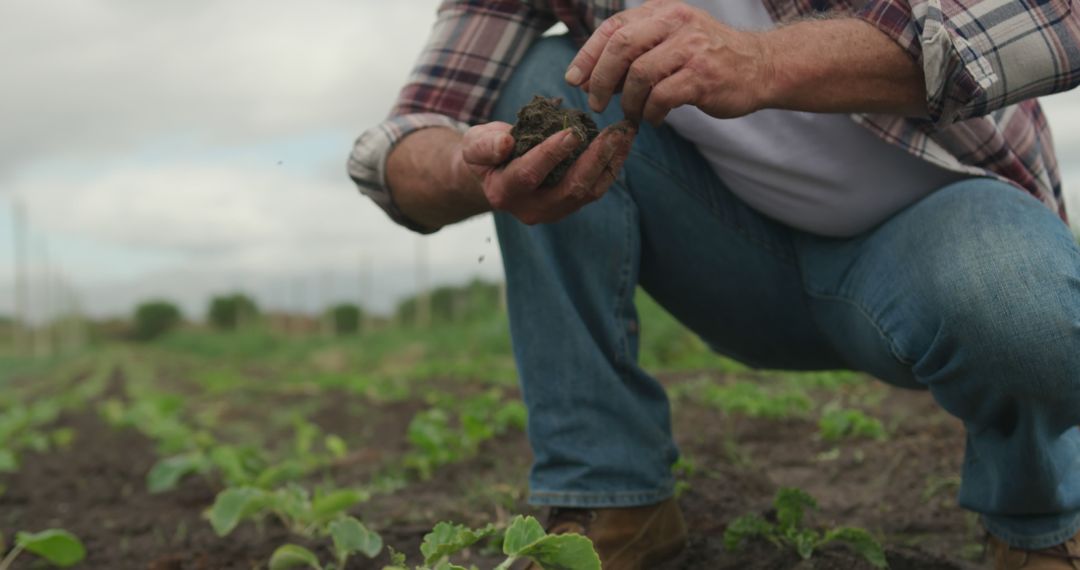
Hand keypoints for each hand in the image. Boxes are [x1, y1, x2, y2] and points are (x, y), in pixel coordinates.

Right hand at [459, 120, 635, 224]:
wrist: (497, 173)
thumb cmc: (486, 153)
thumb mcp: (474, 144)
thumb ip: (485, 145)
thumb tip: (506, 143)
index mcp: (504, 193)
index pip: (529, 175)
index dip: (550, 154)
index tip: (572, 132)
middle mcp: (532, 209)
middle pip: (569, 188)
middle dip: (594, 159)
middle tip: (614, 132)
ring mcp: (555, 210)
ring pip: (589, 190)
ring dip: (610, 161)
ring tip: (626, 133)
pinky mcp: (572, 204)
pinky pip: (596, 188)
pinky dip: (612, 165)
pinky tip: (623, 142)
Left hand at [565, 0, 772, 124]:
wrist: (760, 66)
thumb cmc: (708, 57)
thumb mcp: (672, 39)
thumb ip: (636, 51)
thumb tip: (588, 76)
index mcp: (663, 11)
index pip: (614, 26)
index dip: (588, 54)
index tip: (574, 79)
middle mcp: (676, 22)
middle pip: (622, 46)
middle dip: (601, 79)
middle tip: (595, 103)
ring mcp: (691, 48)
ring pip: (640, 75)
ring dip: (628, 102)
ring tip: (632, 115)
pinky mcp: (703, 76)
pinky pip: (662, 97)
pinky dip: (651, 113)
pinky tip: (654, 119)